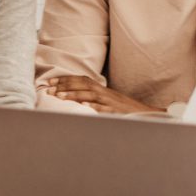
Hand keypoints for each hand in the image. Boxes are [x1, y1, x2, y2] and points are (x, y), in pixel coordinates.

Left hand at [43, 76, 159, 113]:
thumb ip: (92, 98)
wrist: (145, 115)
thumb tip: (74, 99)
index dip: (65, 80)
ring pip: (91, 95)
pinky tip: (83, 106)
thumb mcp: (107, 101)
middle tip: (49, 89)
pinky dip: (94, 107)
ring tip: (60, 97)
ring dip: (74, 95)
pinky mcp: (117, 112)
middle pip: (84, 85)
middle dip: (65, 86)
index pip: (82, 80)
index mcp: (102, 90)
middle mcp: (105, 93)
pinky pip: (104, 109)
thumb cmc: (123, 110)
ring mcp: (111, 102)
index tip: (50, 83)